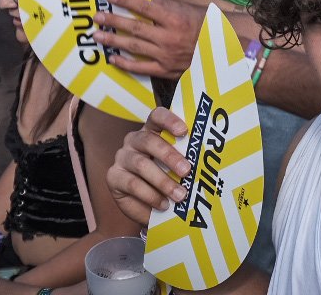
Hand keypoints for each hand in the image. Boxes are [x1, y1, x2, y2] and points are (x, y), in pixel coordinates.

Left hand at [91, 0, 210, 77]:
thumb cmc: (203, 24)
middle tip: (98, 16)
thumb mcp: (187, 8)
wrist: (220, 50)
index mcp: (175, 18)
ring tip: (97, 35)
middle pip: (135, 27)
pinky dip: (125, 63)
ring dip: (113, 41)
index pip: (146, 7)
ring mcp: (165, 55)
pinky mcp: (165, 70)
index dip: (127, 0)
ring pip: (134, 47)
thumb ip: (165, 0)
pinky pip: (140, 67)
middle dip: (114, 21)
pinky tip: (112, 57)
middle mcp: (169, 37)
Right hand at [107, 107, 192, 223]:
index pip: (157, 116)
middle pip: (149, 141)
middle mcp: (134, 140)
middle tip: (186, 170)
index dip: (170, 120)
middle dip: (170, 156)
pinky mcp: (114, 177)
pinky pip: (132, 184)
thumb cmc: (169, 177)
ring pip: (142, 165)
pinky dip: (151, 196)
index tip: (184, 131)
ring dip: (163, 181)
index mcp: (152, 130)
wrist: (150, 205)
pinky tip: (164, 204)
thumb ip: (186, 158)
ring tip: (179, 195)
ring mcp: (122, 157)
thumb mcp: (178, 166)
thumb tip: (207, 161)